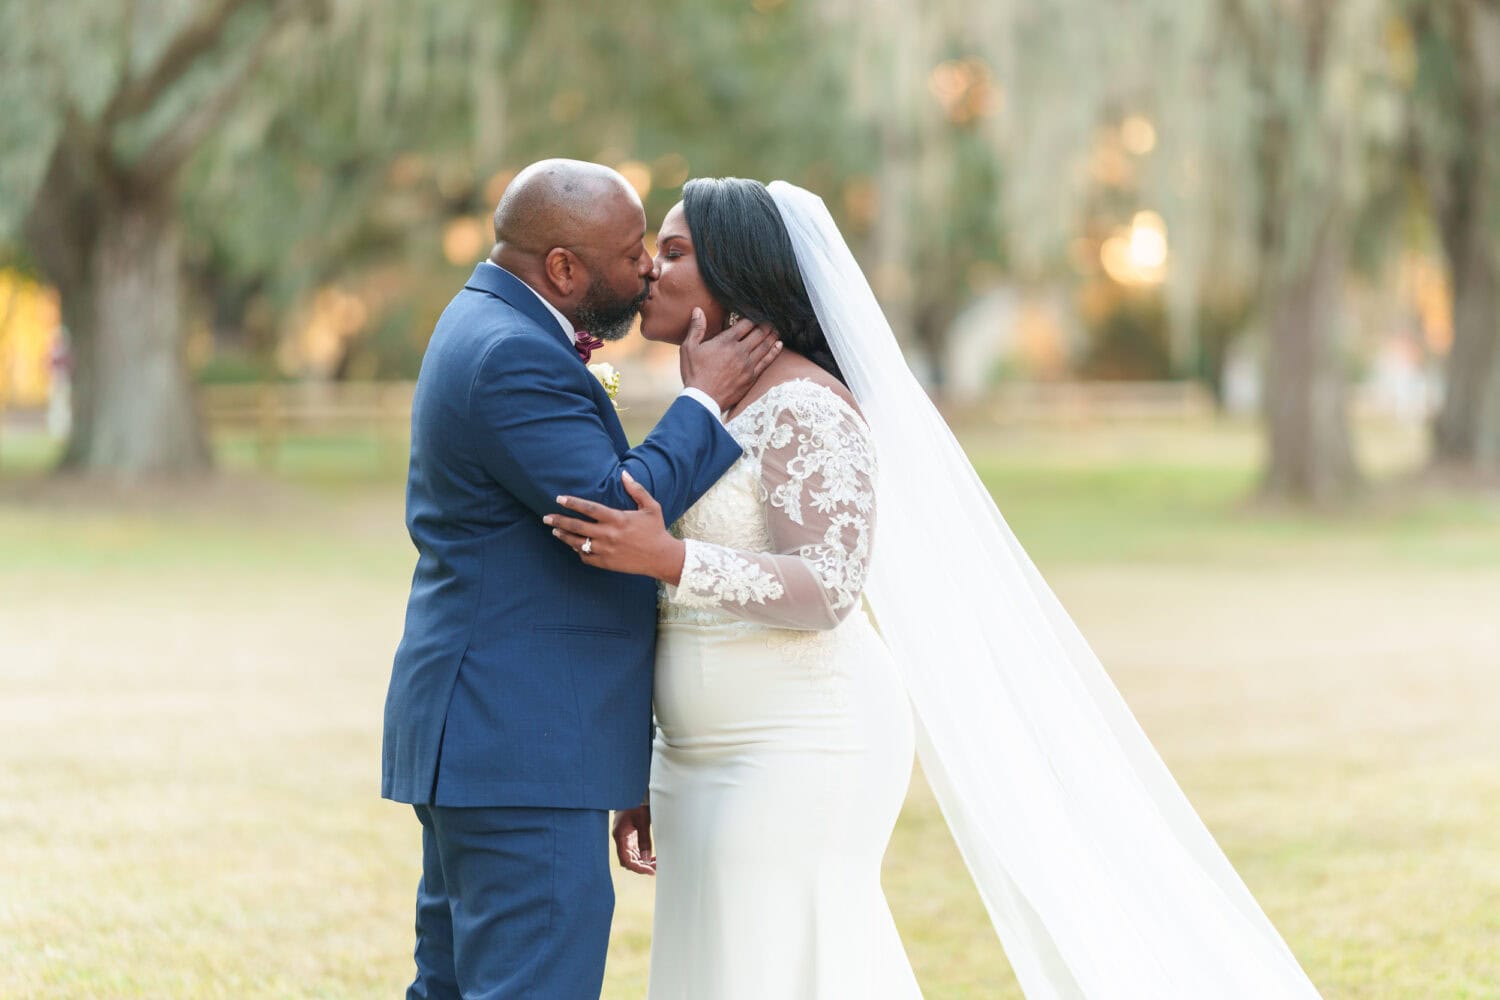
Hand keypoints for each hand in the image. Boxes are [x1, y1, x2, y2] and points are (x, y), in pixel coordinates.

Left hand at [544, 470, 686, 584]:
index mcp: (618, 519)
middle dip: (559, 521)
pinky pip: (586, 557)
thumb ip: (636, 490)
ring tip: (554, 530)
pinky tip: (573, 545)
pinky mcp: (606, 563)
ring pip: (577, 543)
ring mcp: (606, 550)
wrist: (661, 558)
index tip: (559, 499)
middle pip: (577, 527)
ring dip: (564, 536)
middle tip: (546, 517)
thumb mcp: (651, 507)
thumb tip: (624, 473)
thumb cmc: (655, 530)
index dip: (573, 503)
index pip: (589, 509)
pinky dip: (578, 550)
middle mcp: (608, 535)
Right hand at [612, 804, 654, 875]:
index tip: (650, 871)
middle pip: (629, 860)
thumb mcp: (643, 821)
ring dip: (643, 861)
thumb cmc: (636, 802)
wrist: (633, 790)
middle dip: (642, 866)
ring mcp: (624, 837)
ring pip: (632, 856)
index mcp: (620, 835)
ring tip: (657, 863)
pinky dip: (642, 854)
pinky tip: (652, 856)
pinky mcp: (629, 834)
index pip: (626, 860)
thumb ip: (644, 840)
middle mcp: (620, 838)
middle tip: (657, 868)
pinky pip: (634, 849)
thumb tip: (646, 859)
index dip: (638, 868)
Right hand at [679, 307, 781, 411]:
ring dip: (772, 335)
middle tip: (770, 320)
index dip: (751, 317)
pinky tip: (779, 344)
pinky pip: (767, 361)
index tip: (755, 314)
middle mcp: (740, 351)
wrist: (703, 400)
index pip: (745, 324)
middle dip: (765, 325)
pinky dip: (774, 351)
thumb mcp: (689, 348)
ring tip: (776, 329)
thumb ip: (696, 328)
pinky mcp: (752, 377)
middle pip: (758, 333)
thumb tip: (698, 310)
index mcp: (725, 342)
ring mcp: (748, 364)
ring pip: (765, 345)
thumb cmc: (694, 374)